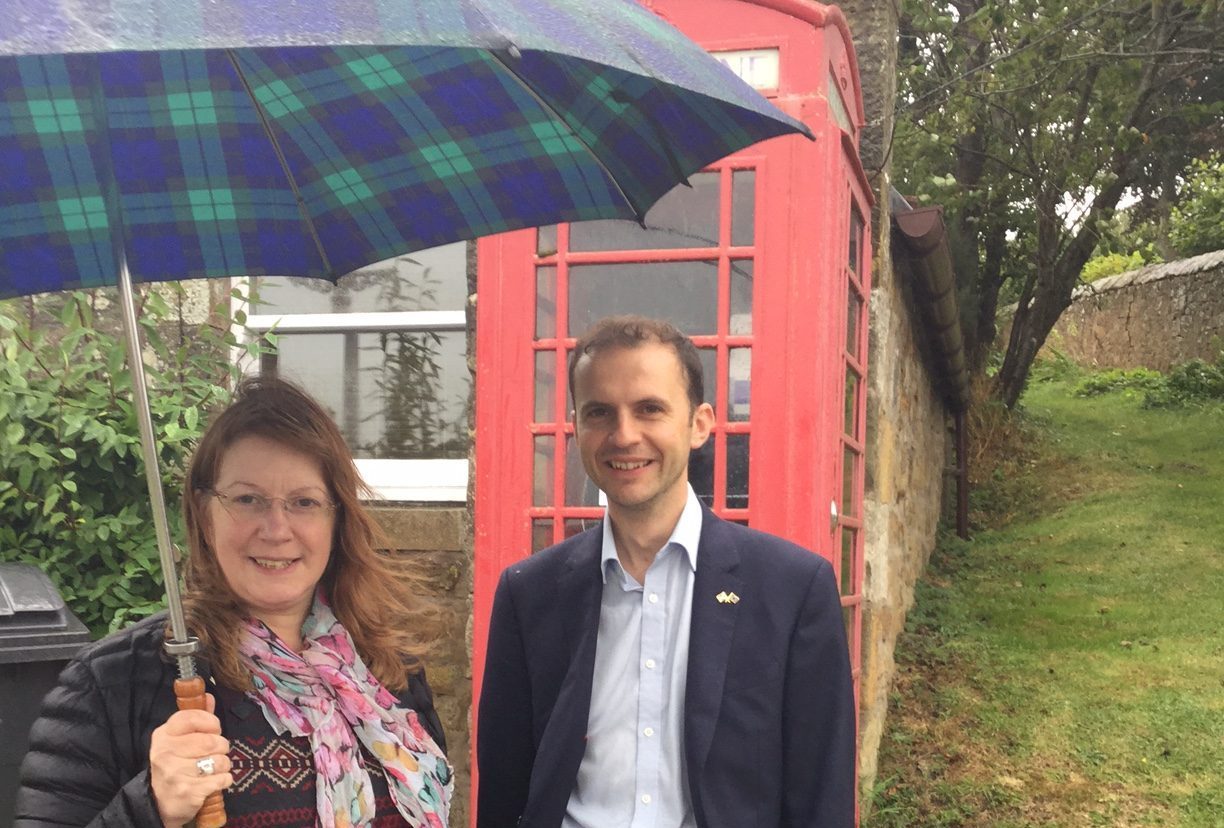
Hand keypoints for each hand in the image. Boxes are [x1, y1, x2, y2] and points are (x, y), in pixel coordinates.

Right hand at [148, 693, 232, 826]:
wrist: (160, 802)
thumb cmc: (175, 765)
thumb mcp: (178, 740)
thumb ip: (195, 719)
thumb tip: (209, 697)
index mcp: (163, 735)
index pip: (191, 717)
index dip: (211, 722)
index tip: (214, 729)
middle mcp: (165, 753)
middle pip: (210, 741)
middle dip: (221, 746)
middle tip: (216, 751)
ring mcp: (175, 774)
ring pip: (219, 760)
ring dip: (224, 764)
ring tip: (214, 767)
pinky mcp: (188, 792)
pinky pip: (222, 779)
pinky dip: (225, 779)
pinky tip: (215, 780)